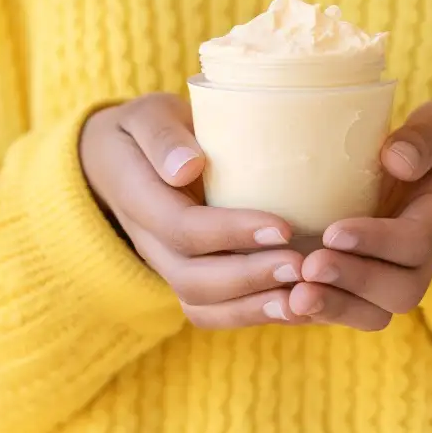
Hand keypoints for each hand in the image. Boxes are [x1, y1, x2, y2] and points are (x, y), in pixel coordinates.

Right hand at [78, 96, 303, 328]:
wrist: (127, 161)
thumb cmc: (152, 131)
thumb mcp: (148, 115)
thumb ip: (161, 136)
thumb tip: (187, 167)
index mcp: (136, 197)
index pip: (181, 227)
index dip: (231, 232)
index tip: (282, 227)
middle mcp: (149, 243)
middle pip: (192, 278)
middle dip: (249, 277)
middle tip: (301, 266)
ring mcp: (168, 267)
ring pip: (202, 305)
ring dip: (255, 307)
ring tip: (304, 296)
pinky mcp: (190, 281)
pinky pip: (214, 314)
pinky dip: (253, 317)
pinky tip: (297, 309)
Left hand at [287, 102, 431, 331]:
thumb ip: (428, 137)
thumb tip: (396, 160)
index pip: (415, 243)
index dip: (377, 243)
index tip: (334, 232)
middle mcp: (419, 260)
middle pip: (399, 292)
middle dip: (354, 283)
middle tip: (310, 267)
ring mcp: (393, 277)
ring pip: (375, 312)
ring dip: (335, 308)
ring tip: (294, 296)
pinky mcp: (366, 285)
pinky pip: (348, 312)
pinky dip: (319, 314)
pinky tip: (283, 303)